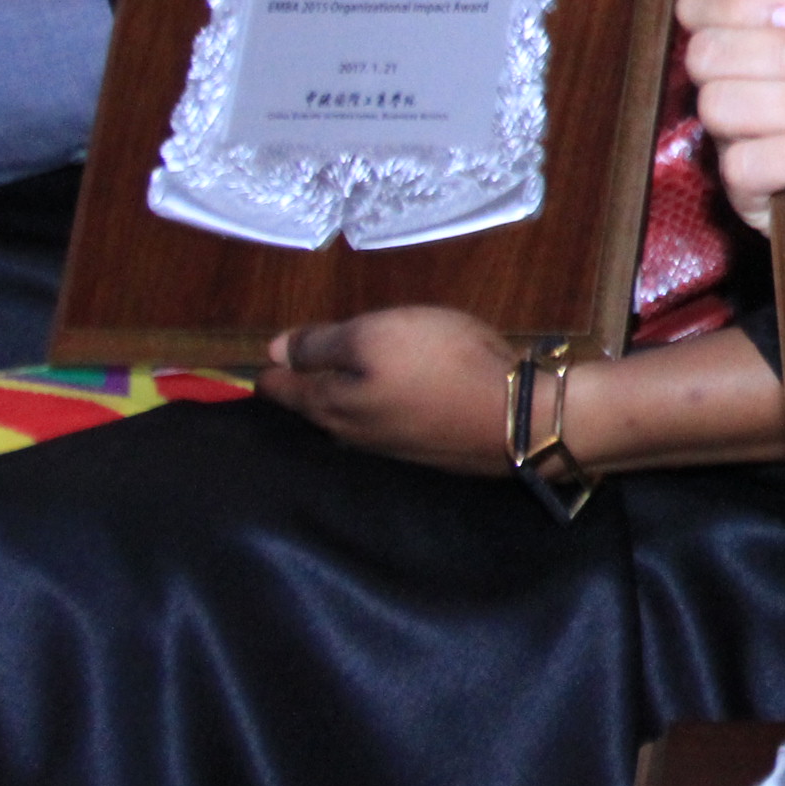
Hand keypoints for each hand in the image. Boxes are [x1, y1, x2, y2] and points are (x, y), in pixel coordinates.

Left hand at [257, 306, 521, 472]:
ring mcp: (389, 448)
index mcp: (330, 406)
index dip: (270, 367)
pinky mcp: (425, 450)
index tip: (267, 356)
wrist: (517, 418)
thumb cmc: (440, 364)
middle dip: (306, 384)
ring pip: (350, 419)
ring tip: (352, 373)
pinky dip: (383, 407)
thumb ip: (320, 344)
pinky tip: (398, 396)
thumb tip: (272, 351)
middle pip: (314, 407)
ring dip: (346, 396)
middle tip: (308, 358)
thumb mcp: (375, 335)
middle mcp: (350, 435)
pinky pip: (386, 424)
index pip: (279, 389)